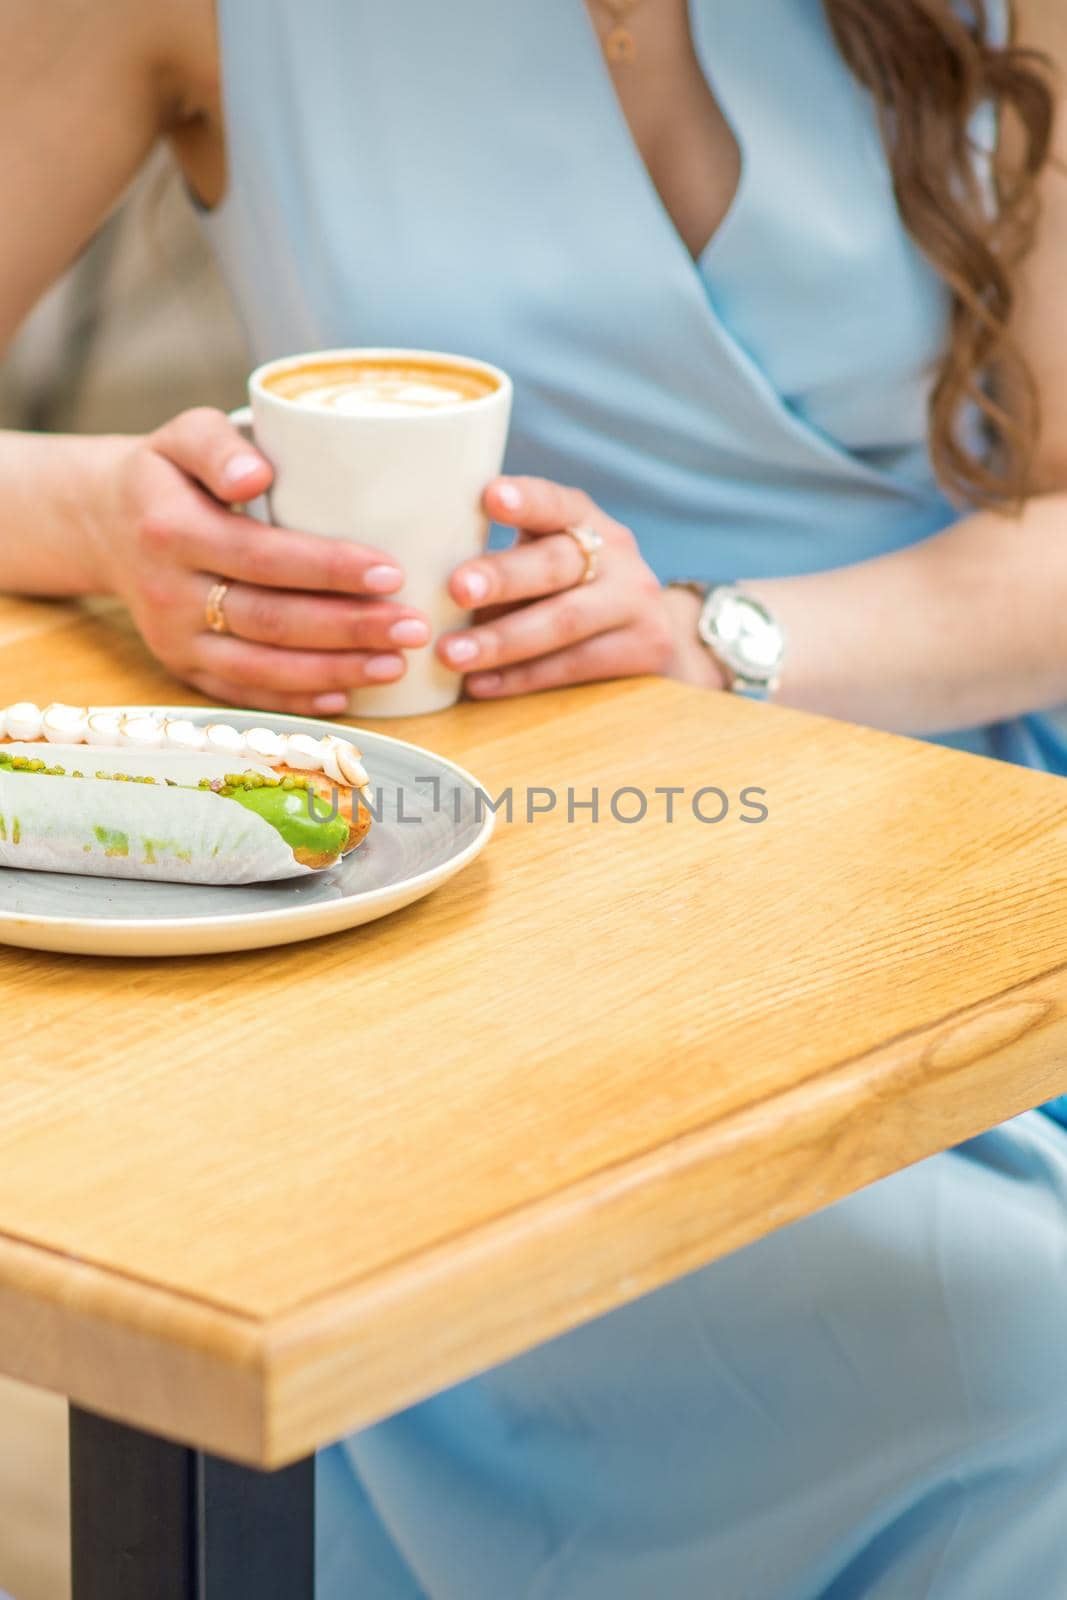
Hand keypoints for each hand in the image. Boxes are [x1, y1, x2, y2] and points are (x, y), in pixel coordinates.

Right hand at [90, 409, 431, 714]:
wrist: (106, 523)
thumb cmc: (169, 473)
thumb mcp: (183, 434)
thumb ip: (217, 445)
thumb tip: (255, 475)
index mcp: (171, 530)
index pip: (261, 555)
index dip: (328, 569)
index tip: (391, 572)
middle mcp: (167, 592)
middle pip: (270, 620)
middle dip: (349, 629)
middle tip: (413, 628)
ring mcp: (173, 639)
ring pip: (261, 667)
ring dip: (334, 671)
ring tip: (397, 664)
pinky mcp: (182, 668)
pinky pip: (243, 694)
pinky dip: (296, 700)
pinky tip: (347, 694)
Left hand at [436, 477, 725, 696]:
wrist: (648, 633)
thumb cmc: (562, 592)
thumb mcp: (541, 559)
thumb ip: (496, 559)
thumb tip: (405, 578)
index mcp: (582, 519)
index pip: (555, 502)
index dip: (525, 499)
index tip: (490, 496)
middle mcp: (616, 553)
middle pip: (556, 564)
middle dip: (503, 576)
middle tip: (456, 589)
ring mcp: (635, 601)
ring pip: (565, 621)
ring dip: (503, 641)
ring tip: (451, 655)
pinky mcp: (644, 648)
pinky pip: (575, 665)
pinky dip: (522, 678)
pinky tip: (481, 685)